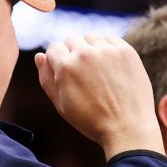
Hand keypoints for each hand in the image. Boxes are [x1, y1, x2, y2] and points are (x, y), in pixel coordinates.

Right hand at [34, 36, 164, 157]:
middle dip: (73, 55)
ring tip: (97, 71)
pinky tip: (110, 66)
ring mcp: (107, 51)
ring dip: (90, 49)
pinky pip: (110, 39)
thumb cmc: (92, 121)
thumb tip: (39, 56)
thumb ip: (46, 79)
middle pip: (71, 41)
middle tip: (84, 77)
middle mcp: (85, 54)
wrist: (127, 128)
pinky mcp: (126, 51)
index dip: (57, 61)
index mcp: (65, 67)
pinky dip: (108, 48)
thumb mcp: (61, 105)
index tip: (67, 75)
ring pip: (90, 38)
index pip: (53, 48)